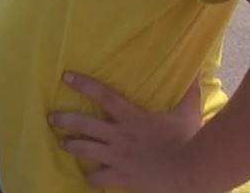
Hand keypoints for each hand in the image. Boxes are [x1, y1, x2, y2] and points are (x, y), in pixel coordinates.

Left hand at [51, 73, 203, 192]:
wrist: (192, 171)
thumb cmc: (190, 140)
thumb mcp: (189, 112)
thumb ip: (190, 92)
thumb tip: (197, 71)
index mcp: (131, 117)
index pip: (102, 94)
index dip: (83, 84)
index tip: (66, 77)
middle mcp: (119, 135)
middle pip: (83, 123)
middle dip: (63, 119)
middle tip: (51, 118)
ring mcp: (117, 157)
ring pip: (84, 150)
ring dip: (70, 146)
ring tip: (62, 144)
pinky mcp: (121, 177)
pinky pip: (99, 179)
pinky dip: (92, 179)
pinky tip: (88, 179)